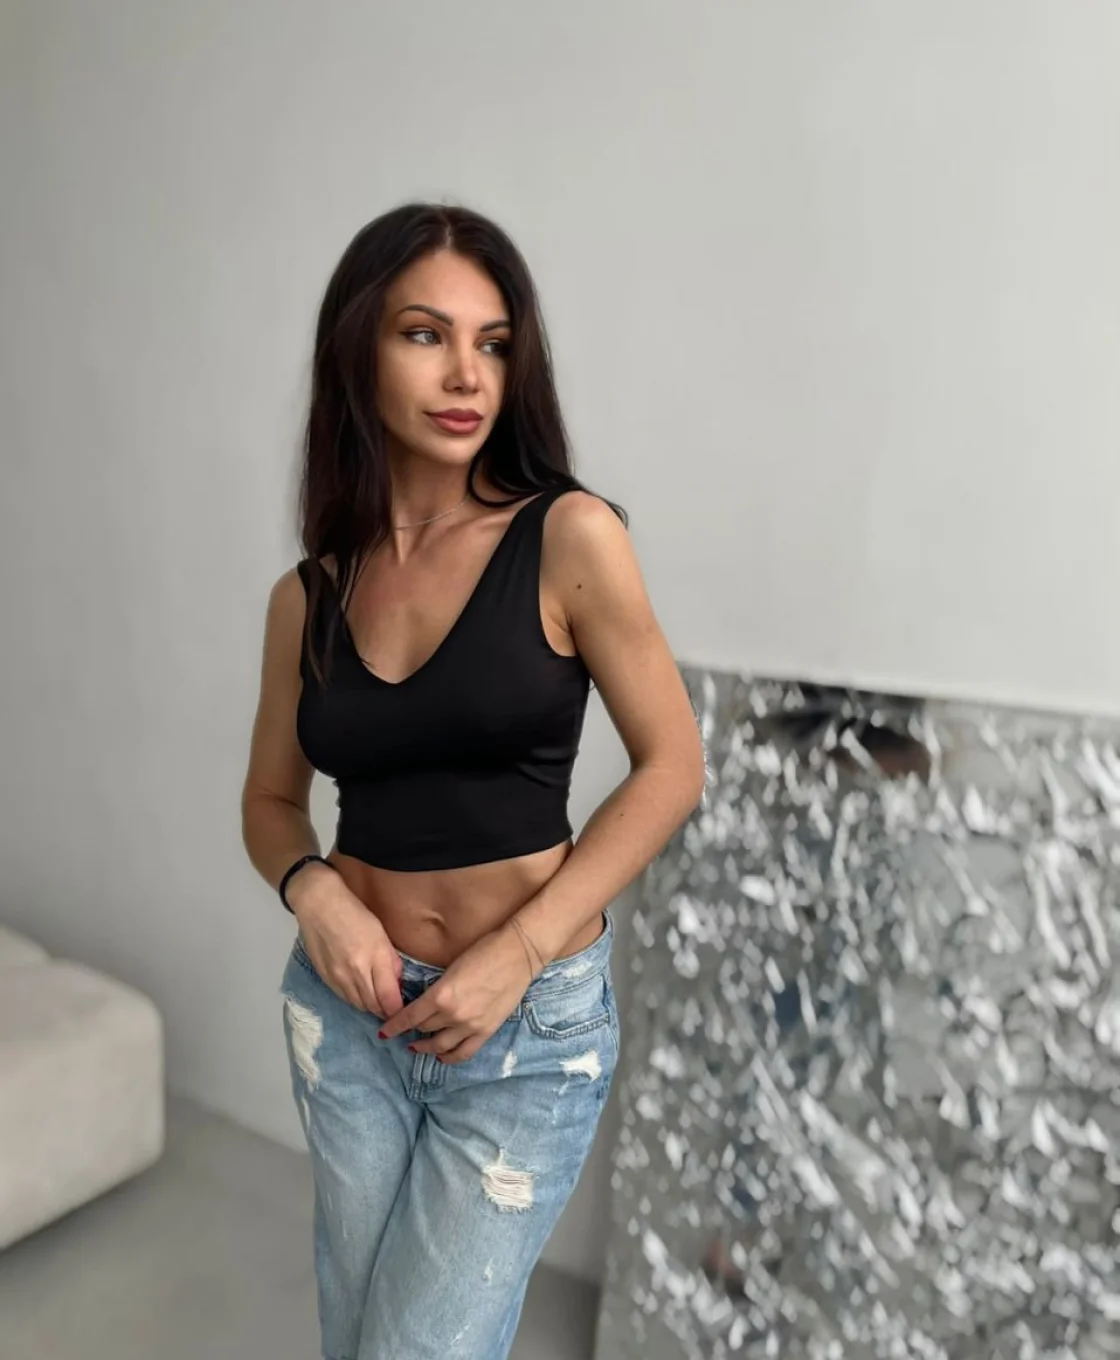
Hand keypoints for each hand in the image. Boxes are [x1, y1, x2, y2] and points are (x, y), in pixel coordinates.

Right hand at [287, 863, 402, 1017]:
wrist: (319, 906)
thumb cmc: (355, 913)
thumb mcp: (381, 934)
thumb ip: (391, 960)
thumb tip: (397, 982)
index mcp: (375, 958)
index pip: (389, 998)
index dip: (397, 1011)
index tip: (403, 1011)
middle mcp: (356, 972)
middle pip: (373, 1006)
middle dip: (384, 1011)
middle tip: (391, 1009)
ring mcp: (338, 978)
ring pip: (358, 1005)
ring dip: (370, 1006)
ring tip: (377, 1002)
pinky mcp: (325, 978)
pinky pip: (344, 998)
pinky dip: (355, 999)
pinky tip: (359, 993)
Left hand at [377, 924, 534, 1064]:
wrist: (517, 955)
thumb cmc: (483, 952)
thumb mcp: (451, 968)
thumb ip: (437, 989)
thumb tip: (425, 1003)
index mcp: (440, 996)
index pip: (409, 1017)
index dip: (394, 1026)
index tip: (384, 1032)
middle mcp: (453, 1015)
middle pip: (423, 1029)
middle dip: (412, 1029)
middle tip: (406, 1029)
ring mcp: (470, 1026)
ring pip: (440, 1045)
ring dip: (426, 1047)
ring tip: (418, 1047)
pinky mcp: (486, 1032)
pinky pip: (463, 1053)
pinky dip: (449, 1058)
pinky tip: (442, 1057)